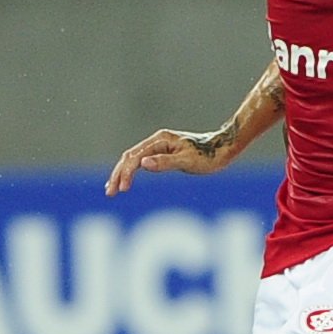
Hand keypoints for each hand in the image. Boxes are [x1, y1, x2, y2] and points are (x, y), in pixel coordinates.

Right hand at [105, 128, 231, 194]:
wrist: (222, 149)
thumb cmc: (208, 156)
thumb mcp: (187, 162)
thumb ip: (165, 162)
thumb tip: (143, 164)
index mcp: (161, 140)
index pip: (135, 157)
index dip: (126, 173)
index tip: (122, 189)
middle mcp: (157, 141)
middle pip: (129, 156)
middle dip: (118, 174)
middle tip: (110, 193)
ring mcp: (159, 146)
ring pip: (133, 158)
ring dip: (121, 173)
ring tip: (112, 188)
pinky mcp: (163, 152)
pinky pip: (141, 161)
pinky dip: (131, 171)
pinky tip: (127, 181)